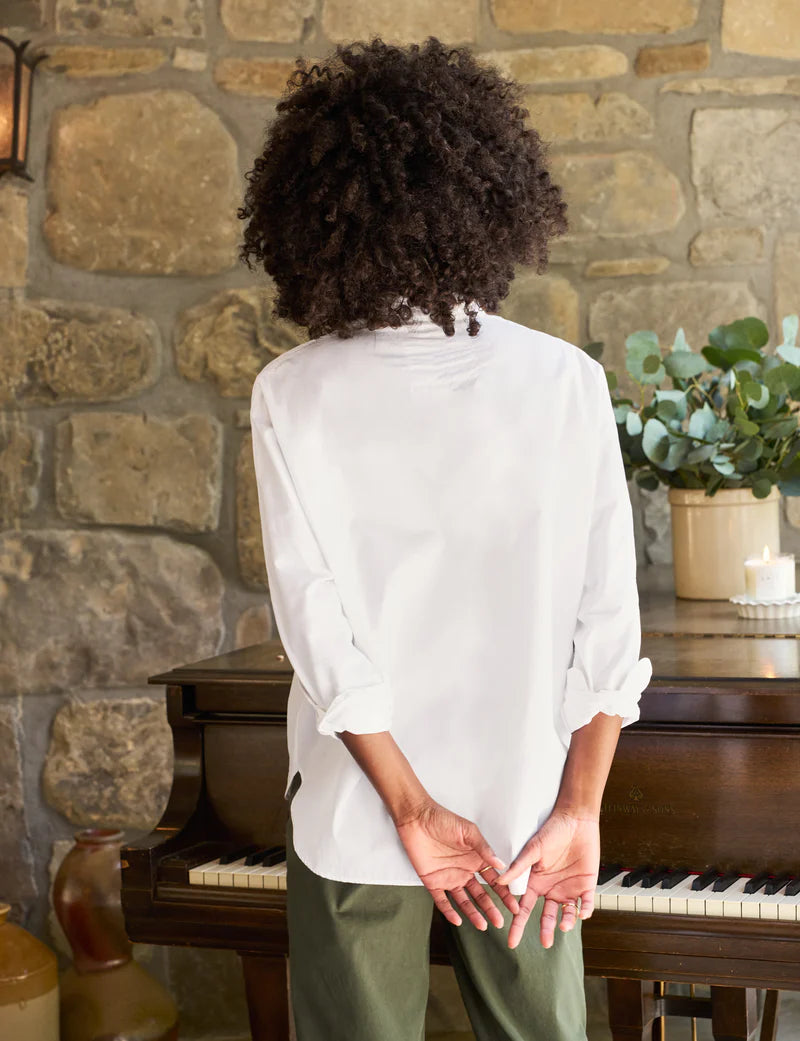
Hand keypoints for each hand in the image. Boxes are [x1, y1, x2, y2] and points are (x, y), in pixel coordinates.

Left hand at [394, 800, 520, 929]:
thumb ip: (483, 848)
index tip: (514, 906)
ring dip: (473, 913)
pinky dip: (449, 911)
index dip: (504, 893)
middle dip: (491, 909)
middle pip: (481, 895)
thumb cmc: (442, 819)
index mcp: (475, 859)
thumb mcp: (468, 831)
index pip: (493, 880)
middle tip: (501, 922)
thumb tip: (501, 864)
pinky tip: (457, 920)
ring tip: (483, 926)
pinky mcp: (432, 882)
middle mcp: (464, 871)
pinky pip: (442, 901)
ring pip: (464, 901)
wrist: (417, 818)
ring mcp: (449, 877)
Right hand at [494, 809, 599, 949]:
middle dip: (546, 930)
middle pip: (547, 916)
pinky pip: (586, 904)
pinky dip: (585, 911)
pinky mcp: (586, 885)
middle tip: (545, 943)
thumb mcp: (533, 849)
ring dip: (566, 922)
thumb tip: (500, 880)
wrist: (575, 820)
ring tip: (563, 925)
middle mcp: (551, 889)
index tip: (511, 942)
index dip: (518, 925)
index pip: (524, 908)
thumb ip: (519, 866)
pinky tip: (582, 913)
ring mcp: (569, 888)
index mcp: (536, 882)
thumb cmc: (552, 831)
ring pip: (567, 913)